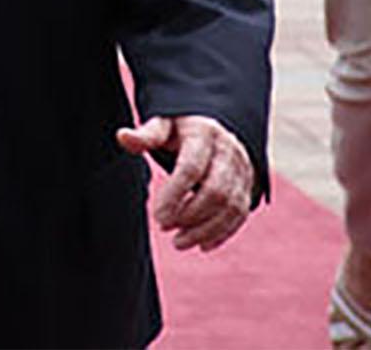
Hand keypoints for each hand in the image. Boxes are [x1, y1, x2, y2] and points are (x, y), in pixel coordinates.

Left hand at [116, 115, 253, 252]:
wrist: (215, 127)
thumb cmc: (180, 130)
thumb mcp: (163, 126)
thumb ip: (145, 135)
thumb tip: (122, 136)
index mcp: (204, 134)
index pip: (191, 168)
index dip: (174, 195)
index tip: (157, 217)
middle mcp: (228, 151)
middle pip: (216, 191)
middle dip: (190, 215)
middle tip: (163, 226)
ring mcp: (242, 170)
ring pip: (231, 206)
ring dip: (205, 230)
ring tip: (178, 242)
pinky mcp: (248, 186)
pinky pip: (241, 213)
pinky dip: (223, 233)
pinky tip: (201, 245)